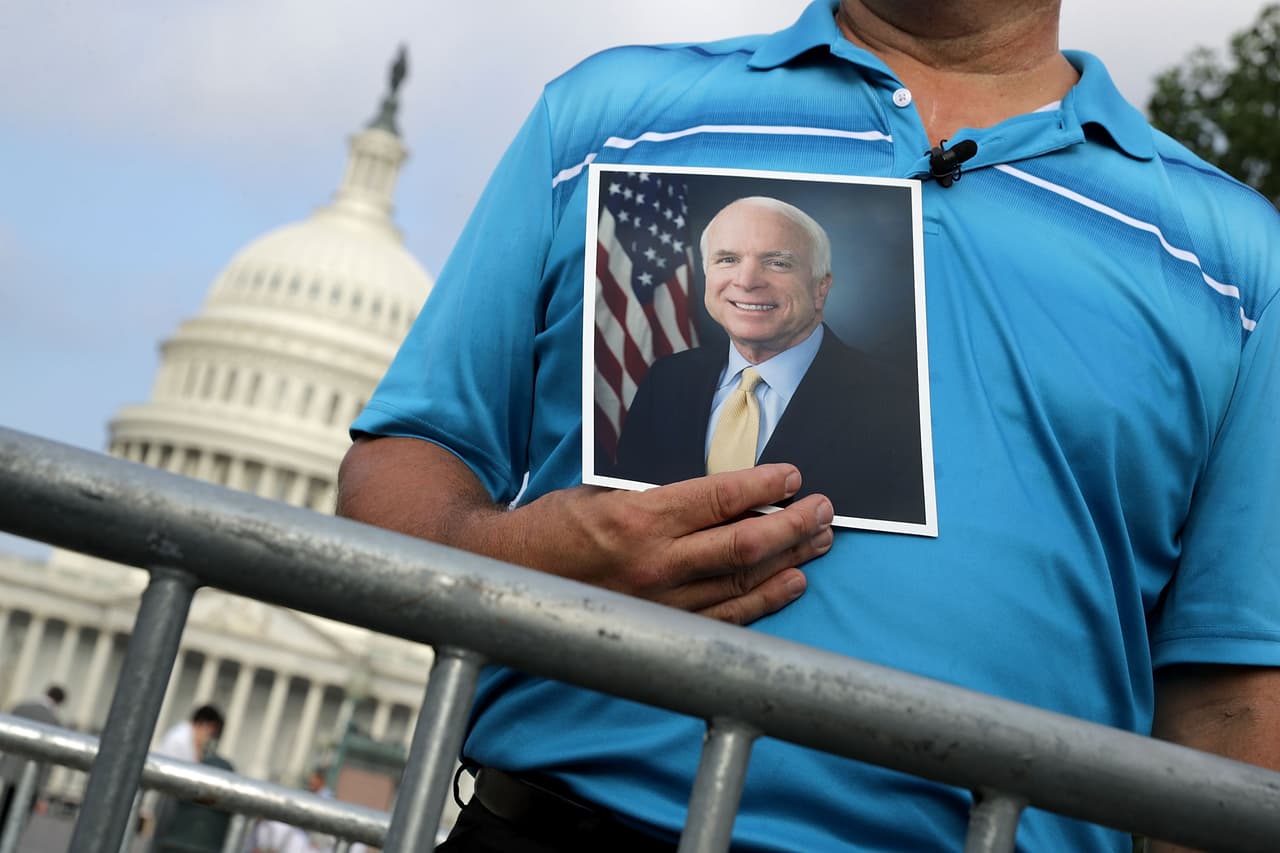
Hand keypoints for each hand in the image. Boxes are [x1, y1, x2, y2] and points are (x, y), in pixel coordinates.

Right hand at [339, 438, 833, 625]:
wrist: (514, 576)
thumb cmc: (556, 524)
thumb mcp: (603, 489)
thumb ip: (659, 490)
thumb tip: (721, 485)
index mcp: (639, 520)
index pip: (720, 499)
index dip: (763, 486)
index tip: (792, 475)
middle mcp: (656, 564)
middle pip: (745, 544)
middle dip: (793, 524)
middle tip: (824, 509)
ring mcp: (662, 603)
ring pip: (742, 583)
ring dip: (789, 560)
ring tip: (820, 540)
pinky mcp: (662, 627)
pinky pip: (726, 619)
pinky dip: (764, 602)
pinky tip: (791, 583)